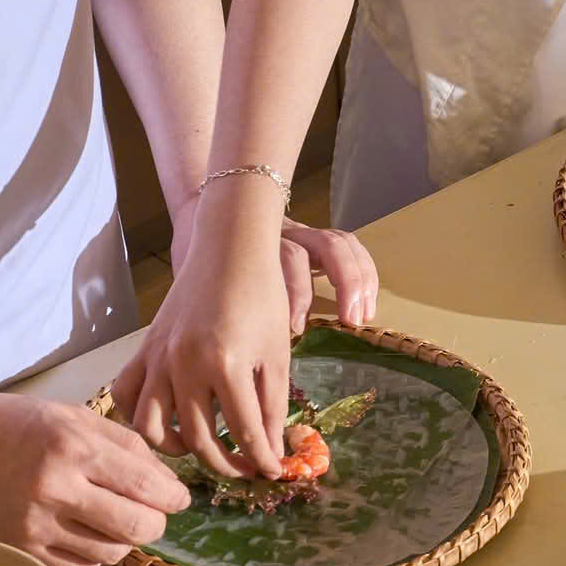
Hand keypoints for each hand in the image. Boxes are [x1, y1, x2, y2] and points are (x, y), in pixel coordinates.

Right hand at [0, 389, 190, 565]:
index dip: (173, 498)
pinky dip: (95, 556)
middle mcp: (56, 488)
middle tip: (153, 516)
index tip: (178, 499)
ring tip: (116, 522)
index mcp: (75, 447)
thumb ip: (126, 444)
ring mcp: (34, 524)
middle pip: (136, 527)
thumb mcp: (74, 416)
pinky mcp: (18, 548)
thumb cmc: (13, 423)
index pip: (147, 486)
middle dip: (156, 524)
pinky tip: (86, 535)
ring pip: (111, 553)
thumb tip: (166, 481)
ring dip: (125, 542)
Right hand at [113, 180, 377, 479]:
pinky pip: (126, 397)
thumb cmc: (262, 297)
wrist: (230, 251)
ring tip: (203, 451)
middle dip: (224, 464)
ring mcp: (158, 359)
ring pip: (152, 427)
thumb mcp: (277, 353)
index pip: (243, 431)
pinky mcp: (143, 351)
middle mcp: (184, 366)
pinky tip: (165, 425)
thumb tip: (272, 450)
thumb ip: (273, 405)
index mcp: (226, 364)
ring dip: (177, 450)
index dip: (261, 459)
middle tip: (245, 470)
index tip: (274, 473)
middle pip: (197, 439)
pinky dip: (139, 419)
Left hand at [169, 193, 378, 334]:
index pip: (286, 257)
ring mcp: (303, 234)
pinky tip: (367, 305)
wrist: (202, 211)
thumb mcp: (198, 276)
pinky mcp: (316, 241)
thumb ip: (213, 305)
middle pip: (324, 244)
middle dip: (342, 282)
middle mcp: (285, 233)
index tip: (294, 329)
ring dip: (359, 280)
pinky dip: (365, 275)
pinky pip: (350, 248)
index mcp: (254, 241)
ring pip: (341, 243)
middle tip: (348, 320)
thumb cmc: (199, 254)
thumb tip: (223, 354)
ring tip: (362, 316)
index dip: (296, 293)